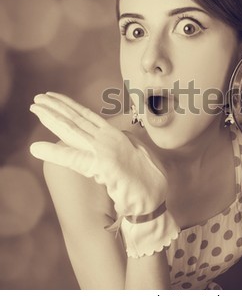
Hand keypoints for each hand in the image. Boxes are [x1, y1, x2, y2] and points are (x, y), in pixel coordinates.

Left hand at [29, 92, 167, 215]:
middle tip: (37, 98)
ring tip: (35, 108)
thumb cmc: (145, 179)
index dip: (69, 106)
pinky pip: (73, 159)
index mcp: (114, 136)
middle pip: (77, 120)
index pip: (87, 116)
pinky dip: (54, 153)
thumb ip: (121, 142)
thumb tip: (115, 133)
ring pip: (74, 129)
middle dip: (56, 108)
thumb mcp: (133, 154)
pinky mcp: (103, 165)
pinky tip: (36, 148)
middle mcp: (108, 139)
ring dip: (53, 118)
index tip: (53, 97)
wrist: (152, 198)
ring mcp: (105, 150)